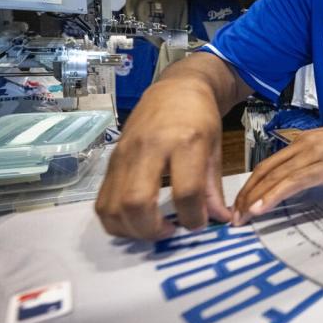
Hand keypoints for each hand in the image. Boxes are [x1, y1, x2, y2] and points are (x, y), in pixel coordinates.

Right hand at [95, 79, 230, 239]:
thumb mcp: (214, 149)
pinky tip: (136, 221)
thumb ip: (213, 188)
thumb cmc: (199, 119)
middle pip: (137, 202)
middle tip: (171, 232)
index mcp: (184, 142)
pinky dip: (116, 220)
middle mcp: (149, 148)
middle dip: (153, 230)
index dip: (193, 217)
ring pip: (112, 206)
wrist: (175, 90)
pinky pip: (102, 201)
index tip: (199, 224)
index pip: (186, 191)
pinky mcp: (111, 161)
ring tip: (153, 229)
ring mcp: (124, 155)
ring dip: (131, 230)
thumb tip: (220, 220)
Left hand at [232, 114, 322, 223]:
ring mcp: (313, 155)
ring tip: (241, 218)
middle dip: (245, 195)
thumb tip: (306, 180)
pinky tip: (261, 207)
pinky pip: (293, 182)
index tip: (240, 204)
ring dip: (254, 199)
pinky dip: (273, 195)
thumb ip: (317, 162)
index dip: (250, 185)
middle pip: (264, 171)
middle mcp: (302, 146)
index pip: (267, 164)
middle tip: (232, 217)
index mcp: (303, 142)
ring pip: (274, 178)